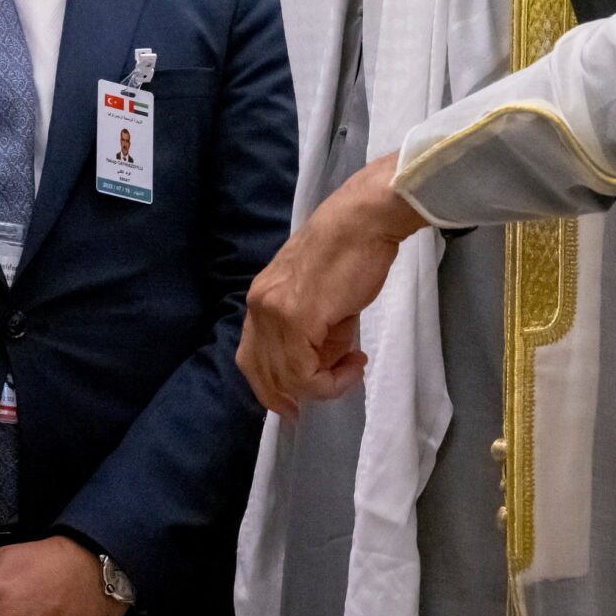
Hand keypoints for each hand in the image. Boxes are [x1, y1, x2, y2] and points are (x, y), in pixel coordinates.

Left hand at [237, 152, 431, 418]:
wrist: (363, 221)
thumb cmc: (351, 250)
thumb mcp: (323, 297)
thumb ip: (315, 331)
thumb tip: (324, 361)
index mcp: (261, 297)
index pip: (251, 357)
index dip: (274, 385)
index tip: (307, 391)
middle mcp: (258, 306)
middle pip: (260, 374)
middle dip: (295, 394)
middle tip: (331, 388)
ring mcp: (274, 312)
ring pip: (285, 379)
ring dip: (323, 385)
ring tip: (352, 367)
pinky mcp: (296, 319)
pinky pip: (304, 373)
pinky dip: (331, 381)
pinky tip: (354, 363)